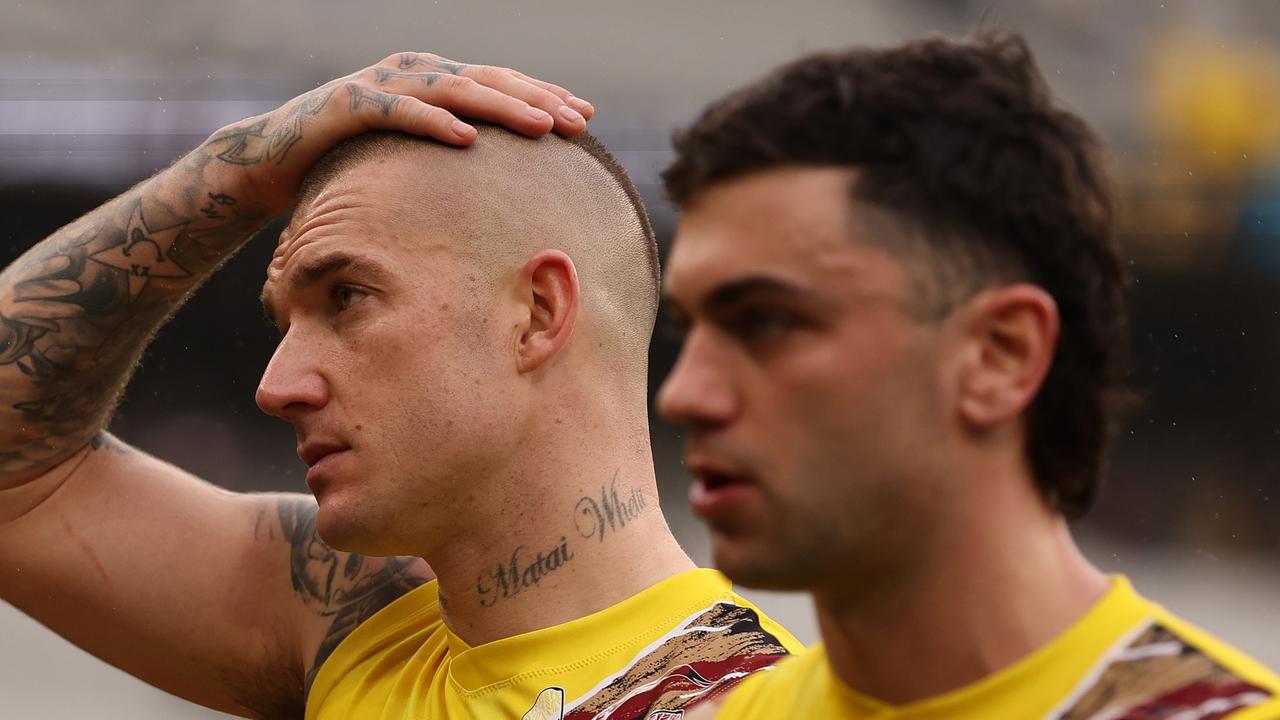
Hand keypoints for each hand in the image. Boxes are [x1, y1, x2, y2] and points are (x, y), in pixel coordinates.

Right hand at [193, 51, 594, 213]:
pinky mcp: (348, 104)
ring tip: (541, 127)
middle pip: (487, 80)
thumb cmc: (350, 162)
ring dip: (501, 106)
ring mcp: (380, 84)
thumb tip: (505, 186)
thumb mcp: (413, 159)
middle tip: (578, 122)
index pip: (500, 82)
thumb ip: (453, 156)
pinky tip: (466, 136)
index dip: (544, 95)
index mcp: (433, 80)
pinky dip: (432, 120)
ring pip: (452, 88)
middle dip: (537, 100)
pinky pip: (396, 110)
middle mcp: (413, 72)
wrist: (273, 162)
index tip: (587, 118)